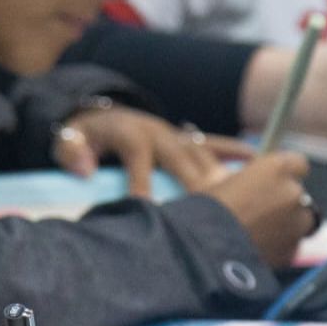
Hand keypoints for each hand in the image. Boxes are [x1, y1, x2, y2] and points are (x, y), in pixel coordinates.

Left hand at [54, 104, 246, 196]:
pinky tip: (258, 164)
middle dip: (195, 185)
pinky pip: (217, 143)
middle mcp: (159, 132)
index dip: (141, 183)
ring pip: (204, 155)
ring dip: (221, 177)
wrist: (103, 113)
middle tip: (208, 213)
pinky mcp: (189, 138)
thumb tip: (84, 170)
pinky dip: (236, 152)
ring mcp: (178, 135)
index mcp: (130, 133)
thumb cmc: (86, 136)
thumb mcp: (68, 139)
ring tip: (240, 204)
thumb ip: (71, 151)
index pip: (138, 157)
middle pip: (181, 158)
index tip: (146, 211)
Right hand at [202, 151, 314, 268]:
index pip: (298, 164)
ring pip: (298, 222)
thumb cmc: (206, 209)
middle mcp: (293, 193)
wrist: (204, 247)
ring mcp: (296, 224)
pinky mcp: (291, 251)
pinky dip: (278, 247)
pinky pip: (289, 246)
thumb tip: (257, 183)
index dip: (286, 174)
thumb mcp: (222, 179)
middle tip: (258, 211)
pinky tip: (256, 248)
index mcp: (277, 168)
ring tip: (256, 233)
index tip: (274, 182)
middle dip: (284, 202)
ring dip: (285, 225)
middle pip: (299, 195)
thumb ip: (251, 177)